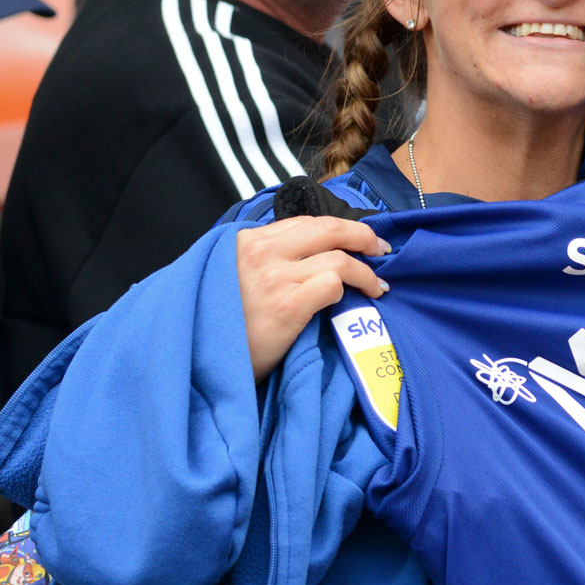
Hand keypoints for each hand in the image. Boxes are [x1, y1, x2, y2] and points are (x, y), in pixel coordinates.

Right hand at [236, 216, 389, 381]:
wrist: (204, 361)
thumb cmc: (225, 324)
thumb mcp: (235, 277)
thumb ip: (267, 260)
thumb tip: (313, 256)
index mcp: (248, 241)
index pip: (306, 223)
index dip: (338, 230)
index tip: (356, 241)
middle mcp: (261, 252)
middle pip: (329, 228)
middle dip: (363, 235)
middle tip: (380, 249)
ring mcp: (275, 277)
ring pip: (339, 257)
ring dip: (366, 271)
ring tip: (376, 286)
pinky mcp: (287, 305)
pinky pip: (333, 283)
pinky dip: (350, 288)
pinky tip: (356, 300)